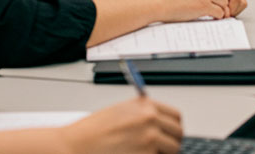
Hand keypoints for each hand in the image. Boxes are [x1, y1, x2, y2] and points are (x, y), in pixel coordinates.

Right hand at [58, 97, 181, 153]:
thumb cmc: (93, 131)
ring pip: (172, 150)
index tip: (171, 134)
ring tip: (146, 153)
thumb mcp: (121, 111)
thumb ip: (143, 114)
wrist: (76, 145)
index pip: (175, 116)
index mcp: (145, 105)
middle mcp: (150, 119)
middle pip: (178, 134)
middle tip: (163, 149)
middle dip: (172, 142)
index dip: (174, 127)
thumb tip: (161, 125)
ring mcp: (149, 139)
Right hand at [150, 0, 230, 20]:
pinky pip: (219, 12)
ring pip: (223, 2)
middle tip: (217, 11)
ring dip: (221, 10)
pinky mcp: (204, 5)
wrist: (155, 2)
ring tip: (216, 16)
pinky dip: (218, 17)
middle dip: (220, 3)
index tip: (212, 3)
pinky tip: (212, 19)